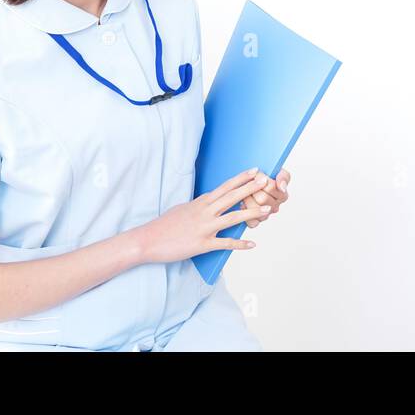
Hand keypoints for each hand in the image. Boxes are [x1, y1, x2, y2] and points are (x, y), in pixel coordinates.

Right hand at [137, 168, 269, 263]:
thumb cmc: (164, 225)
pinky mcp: (202, 244)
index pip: (225, 186)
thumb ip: (199, 204)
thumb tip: (209, 200)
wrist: (147, 239)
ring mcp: (204, 227)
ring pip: (233, 217)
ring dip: (251, 212)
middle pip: (232, 196)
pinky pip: (225, 243)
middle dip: (251, 188)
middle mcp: (204, 211)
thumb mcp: (183, 208)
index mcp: (200, 202)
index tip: (255, 170)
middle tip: (266, 180)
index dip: (241, 178)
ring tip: (267, 209)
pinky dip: (239, 244)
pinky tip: (252, 244)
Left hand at [241, 168, 290, 227]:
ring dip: (247, 198)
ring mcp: (265, 215)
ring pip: (256, 209)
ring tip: (244, 192)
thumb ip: (283, 177)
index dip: (261, 179)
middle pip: (263, 199)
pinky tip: (243, 203)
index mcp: (283, 196)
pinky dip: (245, 212)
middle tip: (249, 182)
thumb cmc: (263, 177)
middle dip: (253, 188)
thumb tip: (282, 187)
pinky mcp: (255, 222)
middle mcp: (275, 207)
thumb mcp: (277, 171)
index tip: (257, 174)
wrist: (250, 184)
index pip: (271, 188)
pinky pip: (252, 222)